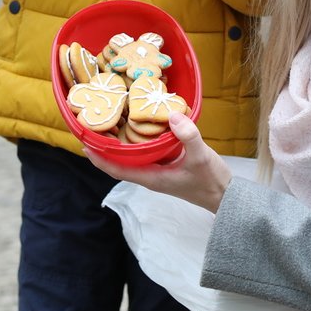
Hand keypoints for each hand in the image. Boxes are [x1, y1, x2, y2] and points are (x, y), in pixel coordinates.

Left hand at [85, 112, 231, 212]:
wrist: (225, 196)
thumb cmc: (211, 181)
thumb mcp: (201, 157)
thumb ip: (188, 136)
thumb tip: (172, 115)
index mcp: (152, 177)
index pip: (116, 169)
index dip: (99, 158)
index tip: (85, 144)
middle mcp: (150, 175)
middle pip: (119, 163)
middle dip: (104, 148)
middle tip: (93, 126)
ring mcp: (158, 171)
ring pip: (131, 158)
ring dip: (119, 144)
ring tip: (110, 122)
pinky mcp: (166, 166)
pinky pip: (145, 154)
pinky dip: (136, 142)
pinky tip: (138, 126)